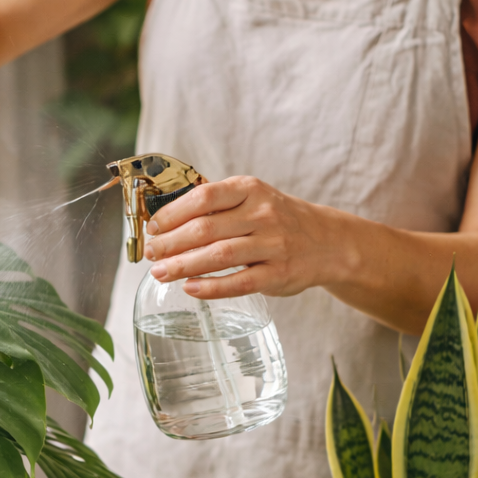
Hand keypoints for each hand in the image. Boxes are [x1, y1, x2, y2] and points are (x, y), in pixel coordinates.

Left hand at [142, 176, 339, 298]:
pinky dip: (210, 287)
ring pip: (218, 256)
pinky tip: (189, 288)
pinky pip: (238, 283)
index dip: (171, 214)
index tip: (153, 228)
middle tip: (150, 254)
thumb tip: (163, 218)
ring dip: (182, 266)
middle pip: (205, 229)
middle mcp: (262, 214)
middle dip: (170, 243)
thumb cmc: (275, 219)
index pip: (202, 197)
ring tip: (159, 273)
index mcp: (249, 190)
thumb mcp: (250, 198)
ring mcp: (272, 245)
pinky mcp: (278, 274)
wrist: (327, 242)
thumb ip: (214, 205)